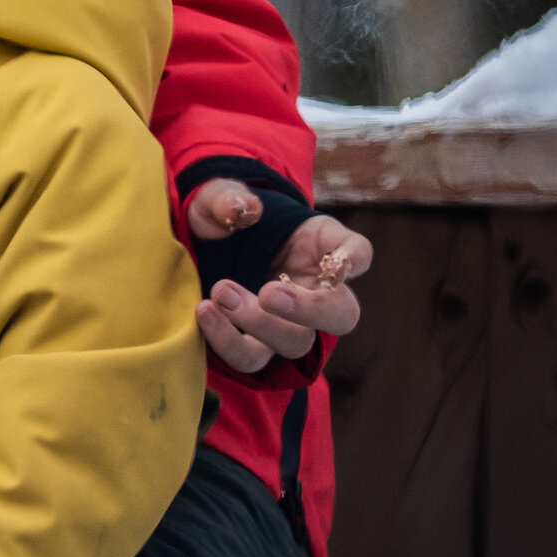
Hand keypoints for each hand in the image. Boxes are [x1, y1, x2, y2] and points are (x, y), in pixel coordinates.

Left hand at [194, 209, 373, 374]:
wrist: (199, 250)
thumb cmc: (222, 220)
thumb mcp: (219, 200)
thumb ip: (229, 199)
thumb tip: (247, 208)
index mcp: (320, 249)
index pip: (356, 253)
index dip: (351, 259)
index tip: (334, 264)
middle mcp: (315, 292)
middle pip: (340, 315)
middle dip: (307, 309)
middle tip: (268, 293)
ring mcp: (286, 324)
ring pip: (295, 344)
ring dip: (261, 325)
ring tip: (221, 295)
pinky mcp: (253, 345)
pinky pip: (250, 358)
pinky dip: (228, 342)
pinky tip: (205, 314)